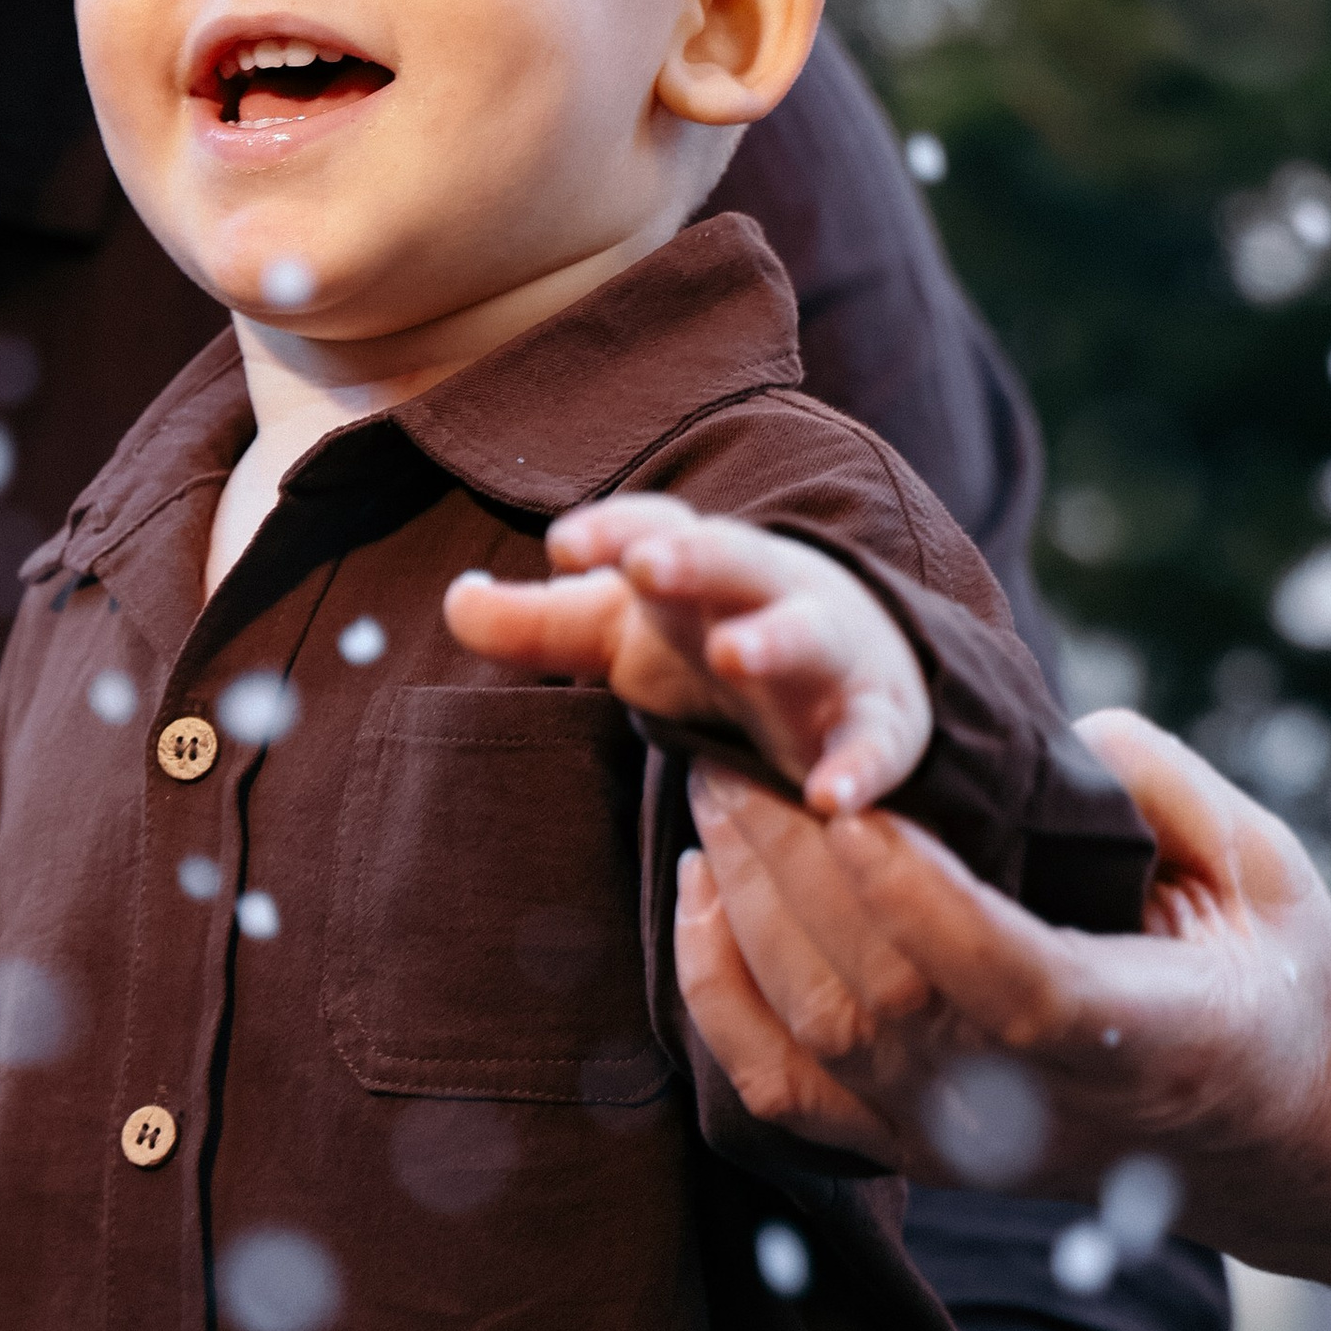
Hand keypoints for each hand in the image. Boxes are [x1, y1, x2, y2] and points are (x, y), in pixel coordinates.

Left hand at [446, 494, 932, 815]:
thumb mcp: (622, 631)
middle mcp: (767, 594)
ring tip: (737, 652)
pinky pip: (875, 741)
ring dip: (776, 639)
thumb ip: (536, 623)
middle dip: (695, 558)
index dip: (614, 530)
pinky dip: (860, 767)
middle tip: (648, 565)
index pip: (657, 530)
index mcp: (701, 566)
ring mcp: (829, 653)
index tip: (563, 544)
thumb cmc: (711, 639)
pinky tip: (830, 800)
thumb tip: (453, 598)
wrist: (854, 668)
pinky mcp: (877, 721)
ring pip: (811, 634)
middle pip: (735, 559)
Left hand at [673, 709, 1330, 1232]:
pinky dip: (715, 989)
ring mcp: (957, 1145)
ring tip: (717, 788)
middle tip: (740, 747)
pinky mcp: (907, 1151)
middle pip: (880, 997)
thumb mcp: (1271, 878)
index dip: (916, 896)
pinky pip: (776, 1086)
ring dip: (743, 903)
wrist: (1282, 1143)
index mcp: (1141, 1043)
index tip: (855, 795)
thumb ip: (1172, 795)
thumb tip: (1070, 730)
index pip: (1003, 983)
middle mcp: (1034, 1112)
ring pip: (812, 1035)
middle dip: (793, 864)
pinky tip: (699, 889)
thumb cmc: (1280, 986)